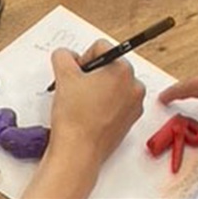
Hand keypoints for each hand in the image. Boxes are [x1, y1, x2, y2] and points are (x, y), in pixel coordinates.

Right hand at [24, 41, 145, 198]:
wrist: (78, 152)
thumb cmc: (75, 117)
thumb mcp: (63, 76)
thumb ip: (63, 56)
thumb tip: (66, 55)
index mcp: (123, 69)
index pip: (101, 47)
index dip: (83, 58)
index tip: (76, 74)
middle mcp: (134, 85)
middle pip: (109, 65)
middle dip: (92, 74)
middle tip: (77, 89)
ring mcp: (134, 104)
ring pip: (113, 84)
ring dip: (98, 88)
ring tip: (83, 103)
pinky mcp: (130, 120)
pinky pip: (117, 102)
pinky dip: (104, 103)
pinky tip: (90, 114)